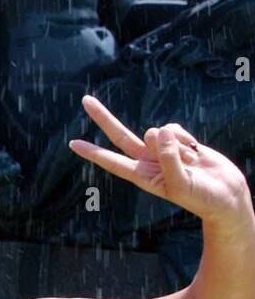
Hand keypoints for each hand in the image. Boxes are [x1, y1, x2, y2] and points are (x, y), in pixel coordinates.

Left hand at [69, 95, 252, 226]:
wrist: (224, 194)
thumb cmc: (202, 197)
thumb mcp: (182, 183)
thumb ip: (169, 158)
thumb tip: (160, 131)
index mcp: (142, 176)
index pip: (112, 161)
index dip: (93, 152)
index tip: (73, 144)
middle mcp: (147, 161)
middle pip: (120, 136)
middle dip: (104, 118)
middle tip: (85, 100)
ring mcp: (162, 150)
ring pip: (157, 130)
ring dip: (176, 144)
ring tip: (189, 163)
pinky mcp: (177, 140)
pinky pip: (175, 129)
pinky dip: (186, 139)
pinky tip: (195, 153)